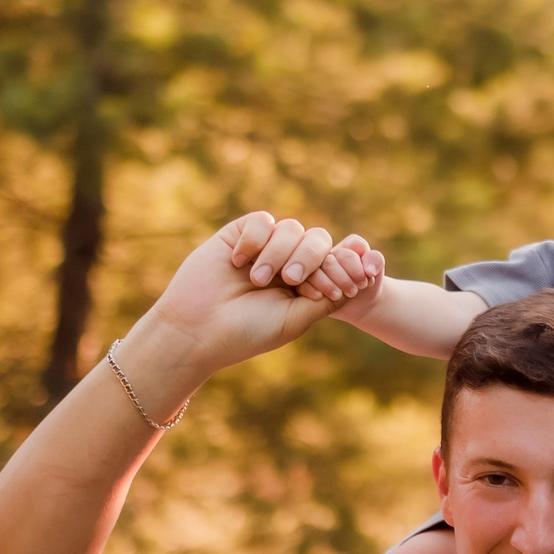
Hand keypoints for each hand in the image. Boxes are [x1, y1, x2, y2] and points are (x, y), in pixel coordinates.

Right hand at [131, 214, 380, 386]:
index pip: (333, 262)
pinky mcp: (238, 235)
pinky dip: (255, 239)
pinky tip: (239, 261)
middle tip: (293, 279)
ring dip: (279, 253)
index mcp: (304, 284)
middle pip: (318, 240)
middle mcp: (286, 262)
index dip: (341, 269)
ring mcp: (263, 247)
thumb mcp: (296, 320)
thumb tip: (355, 281)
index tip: (342, 287)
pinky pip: (262, 221)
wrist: (199, 330)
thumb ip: (326, 299)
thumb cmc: (248, 331)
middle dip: (312, 258)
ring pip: (291, 229)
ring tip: (257, 278)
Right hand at [300, 233, 387, 319]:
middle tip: (353, 291)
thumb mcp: (375, 270)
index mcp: (345, 247)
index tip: (365, 282)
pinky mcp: (304, 282)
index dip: (355, 267)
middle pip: (328, 261)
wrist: (359, 302)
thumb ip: (375, 260)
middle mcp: (326, 254)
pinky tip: (320, 297)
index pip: (346, 251)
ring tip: (339, 296)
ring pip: (312, 271)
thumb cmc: (367, 282)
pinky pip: (300, 283)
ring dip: (327, 285)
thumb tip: (368, 268)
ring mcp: (313, 268)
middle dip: (342, 278)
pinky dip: (310, 290)